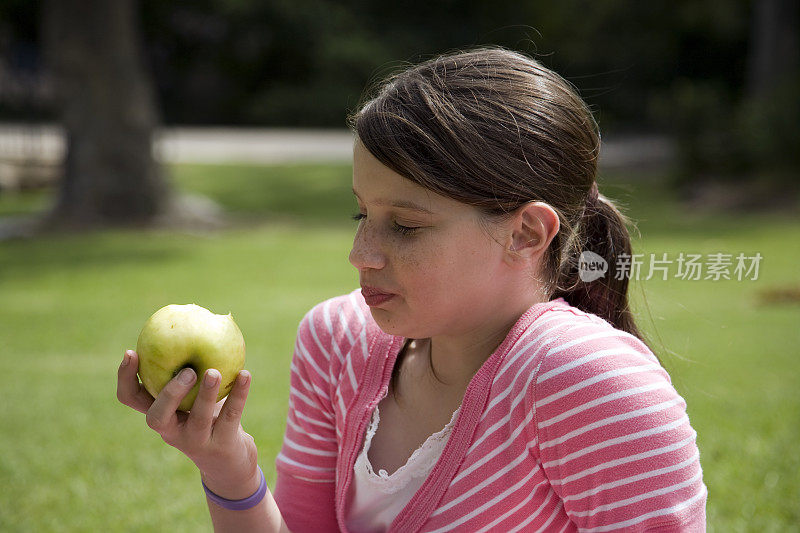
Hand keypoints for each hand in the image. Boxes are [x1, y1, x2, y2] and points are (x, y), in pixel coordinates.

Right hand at [117, 349, 260, 499]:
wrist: (228, 461)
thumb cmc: (207, 417)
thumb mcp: (191, 396)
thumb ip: (188, 369)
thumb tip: (193, 322)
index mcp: (159, 414)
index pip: (130, 399)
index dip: (126, 378)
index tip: (132, 351)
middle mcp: (171, 431)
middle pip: (157, 417)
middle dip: (169, 393)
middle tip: (187, 371)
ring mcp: (195, 441)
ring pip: (198, 419)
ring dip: (206, 394)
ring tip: (214, 372)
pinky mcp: (221, 445)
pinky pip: (231, 416)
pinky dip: (239, 394)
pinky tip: (246, 374)